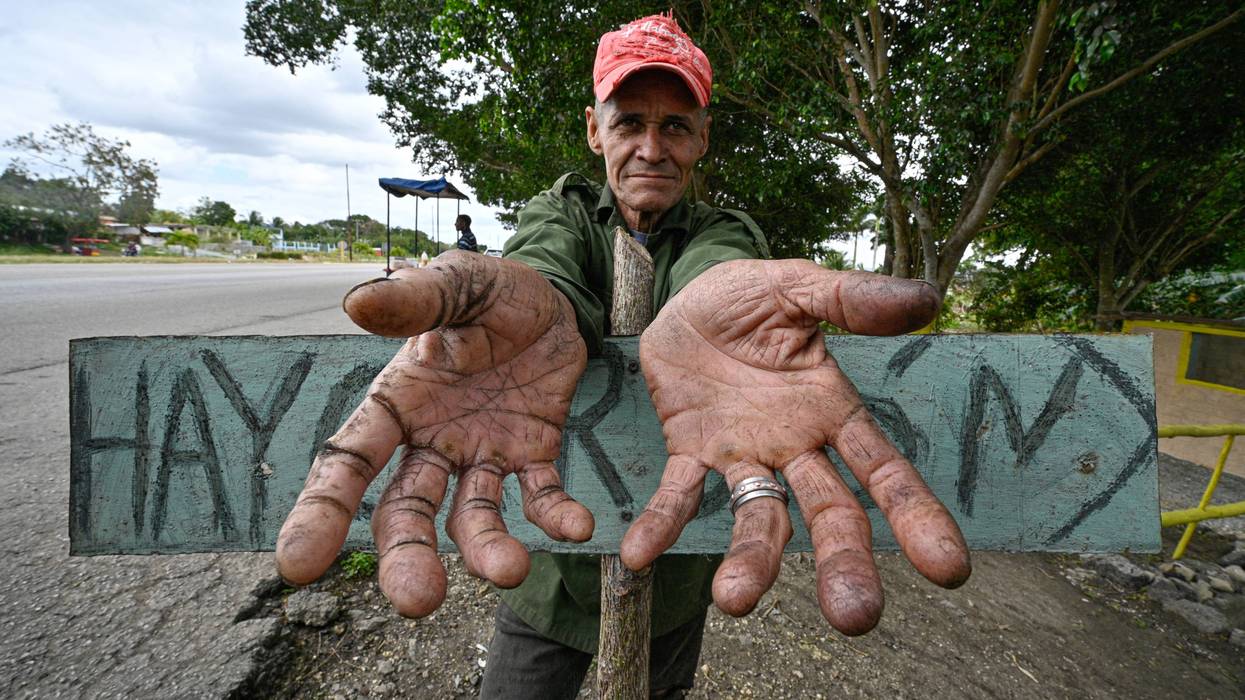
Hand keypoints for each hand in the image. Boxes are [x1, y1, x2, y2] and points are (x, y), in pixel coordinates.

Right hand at [275, 251, 593, 616]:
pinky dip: (555, 515)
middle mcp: (431, 440)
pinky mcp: (532, 456)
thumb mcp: (460, 284)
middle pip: (406, 511)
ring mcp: (481, 454)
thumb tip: (358, 303)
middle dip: (407, 557)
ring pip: (471, 518)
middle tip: (418, 601)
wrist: (556, 296)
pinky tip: (576, 526)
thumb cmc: (491, 290)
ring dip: (485, 550)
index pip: (349, 462)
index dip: (322, 511)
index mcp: (397, 402)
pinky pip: (540, 496)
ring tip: (511, 571)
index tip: (299, 564)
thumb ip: (418, 299)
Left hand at [620, 259, 970, 634]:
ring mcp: (743, 454)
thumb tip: (926, 300)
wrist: (685, 294)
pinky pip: (677, 494)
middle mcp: (794, 446)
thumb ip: (851, 299)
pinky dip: (661, 524)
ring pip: (758, 516)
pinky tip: (640, 554)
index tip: (948, 569)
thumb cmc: (750, 296)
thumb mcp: (798, 287)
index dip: (915, 516)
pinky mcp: (690, 451)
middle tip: (855, 616)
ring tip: (735, 599)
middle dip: (844, 561)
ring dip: (752, 559)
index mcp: (832, 411)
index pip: (884, 472)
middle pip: (830, 513)